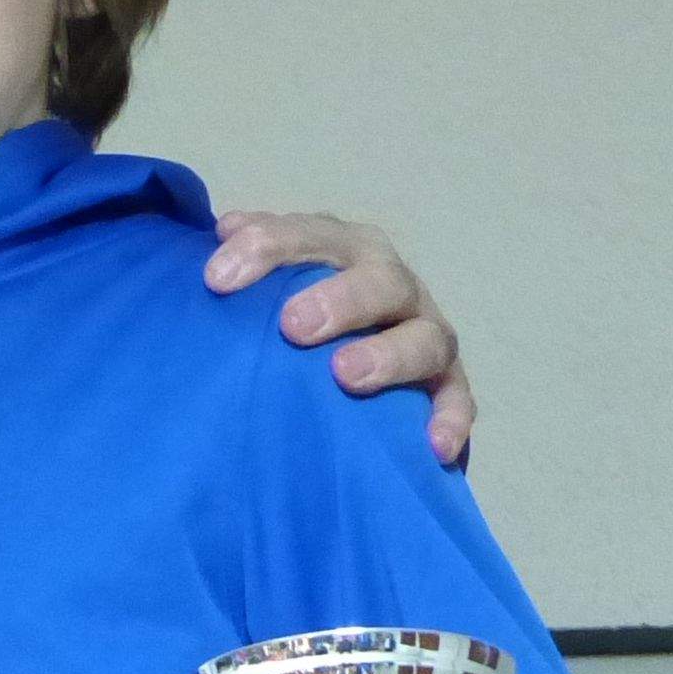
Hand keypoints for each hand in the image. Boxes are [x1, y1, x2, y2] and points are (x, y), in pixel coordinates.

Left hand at [205, 210, 476, 467]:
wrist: (343, 366)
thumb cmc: (294, 316)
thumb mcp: (267, 285)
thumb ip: (252, 257)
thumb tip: (225, 228)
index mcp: (345, 251)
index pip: (311, 235)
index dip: (268, 247)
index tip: (216, 279)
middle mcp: (391, 285)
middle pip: (379, 280)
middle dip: (340, 298)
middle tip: (293, 326)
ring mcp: (424, 334)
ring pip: (424, 338)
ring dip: (389, 355)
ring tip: (346, 374)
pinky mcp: (445, 385)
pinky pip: (456, 400)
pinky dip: (449, 419)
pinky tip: (433, 445)